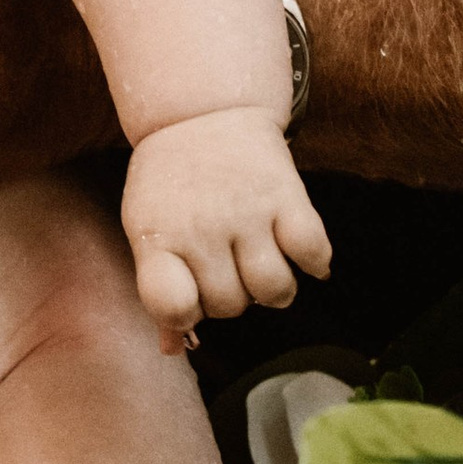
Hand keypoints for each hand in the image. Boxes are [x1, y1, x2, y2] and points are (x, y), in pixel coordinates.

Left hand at [121, 112, 332, 347]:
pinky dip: (313, 262)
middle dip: (231, 298)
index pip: (170, 306)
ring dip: (273, 289)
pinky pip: (314, 254)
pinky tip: (296, 248)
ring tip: (261, 264)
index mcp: (158, 237)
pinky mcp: (288, 196)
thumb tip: (173, 350)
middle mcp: (202, 227)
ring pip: (275, 292)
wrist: (201, 113)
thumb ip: (160, 288)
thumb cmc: (170, 184)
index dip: (184, 314)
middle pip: (230, 307)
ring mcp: (247, 212)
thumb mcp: (148, 229)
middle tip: (227, 267)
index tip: (189, 296)